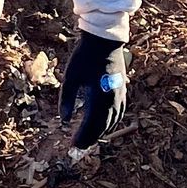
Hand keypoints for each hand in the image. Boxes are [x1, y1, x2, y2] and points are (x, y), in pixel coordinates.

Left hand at [59, 31, 128, 148]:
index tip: (73, 145)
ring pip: (113, 121)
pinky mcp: (122, 89)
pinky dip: (112, 122)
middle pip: (103, 127)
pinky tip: (106, 124)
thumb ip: (66, 100)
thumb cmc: (84, 57)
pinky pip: (120, 112)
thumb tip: (64, 119)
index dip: (82, 137)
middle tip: (80, 147)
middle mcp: (112, 100)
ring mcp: (120, 95)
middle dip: (91, 138)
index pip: (91, 125)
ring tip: (90, 139)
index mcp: (99, 99)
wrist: (104, 40)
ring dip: (102, 132)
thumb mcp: (70, 78)